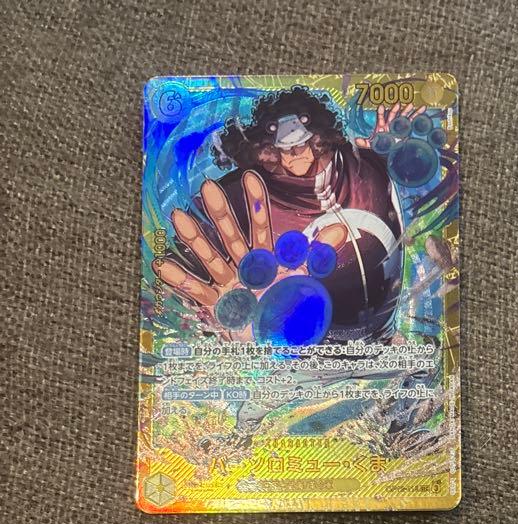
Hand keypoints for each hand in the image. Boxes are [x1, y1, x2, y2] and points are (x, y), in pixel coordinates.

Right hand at [154, 171, 346, 314]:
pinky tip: (162, 265)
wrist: (279, 340)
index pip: (262, 226)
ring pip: (211, 257)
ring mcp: (229, 283)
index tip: (250, 177)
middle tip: (207, 187)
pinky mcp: (217, 304)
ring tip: (178, 217)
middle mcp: (244, 266)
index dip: (257, 204)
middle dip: (221, 214)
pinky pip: (198, 290)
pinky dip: (181, 280)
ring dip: (196, 239)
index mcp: (266, 258)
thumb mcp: (304, 280)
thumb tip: (341, 229)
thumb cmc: (288, 306)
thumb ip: (318, 255)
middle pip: (232, 236)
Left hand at [354, 102, 424, 149]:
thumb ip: (364, 142)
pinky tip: (422, 108)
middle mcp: (390, 123)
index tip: (380, 106)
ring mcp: (399, 124)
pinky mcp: (406, 128)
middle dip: (395, 109)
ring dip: (407, 110)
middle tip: (398, 104)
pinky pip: (412, 120)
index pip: (380, 117)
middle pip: (393, 114)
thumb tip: (356, 140)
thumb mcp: (372, 144)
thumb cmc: (381, 144)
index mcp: (381, 125)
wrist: (389, 148)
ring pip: (403, 115)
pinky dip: (417, 114)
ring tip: (411, 104)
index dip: (380, 112)